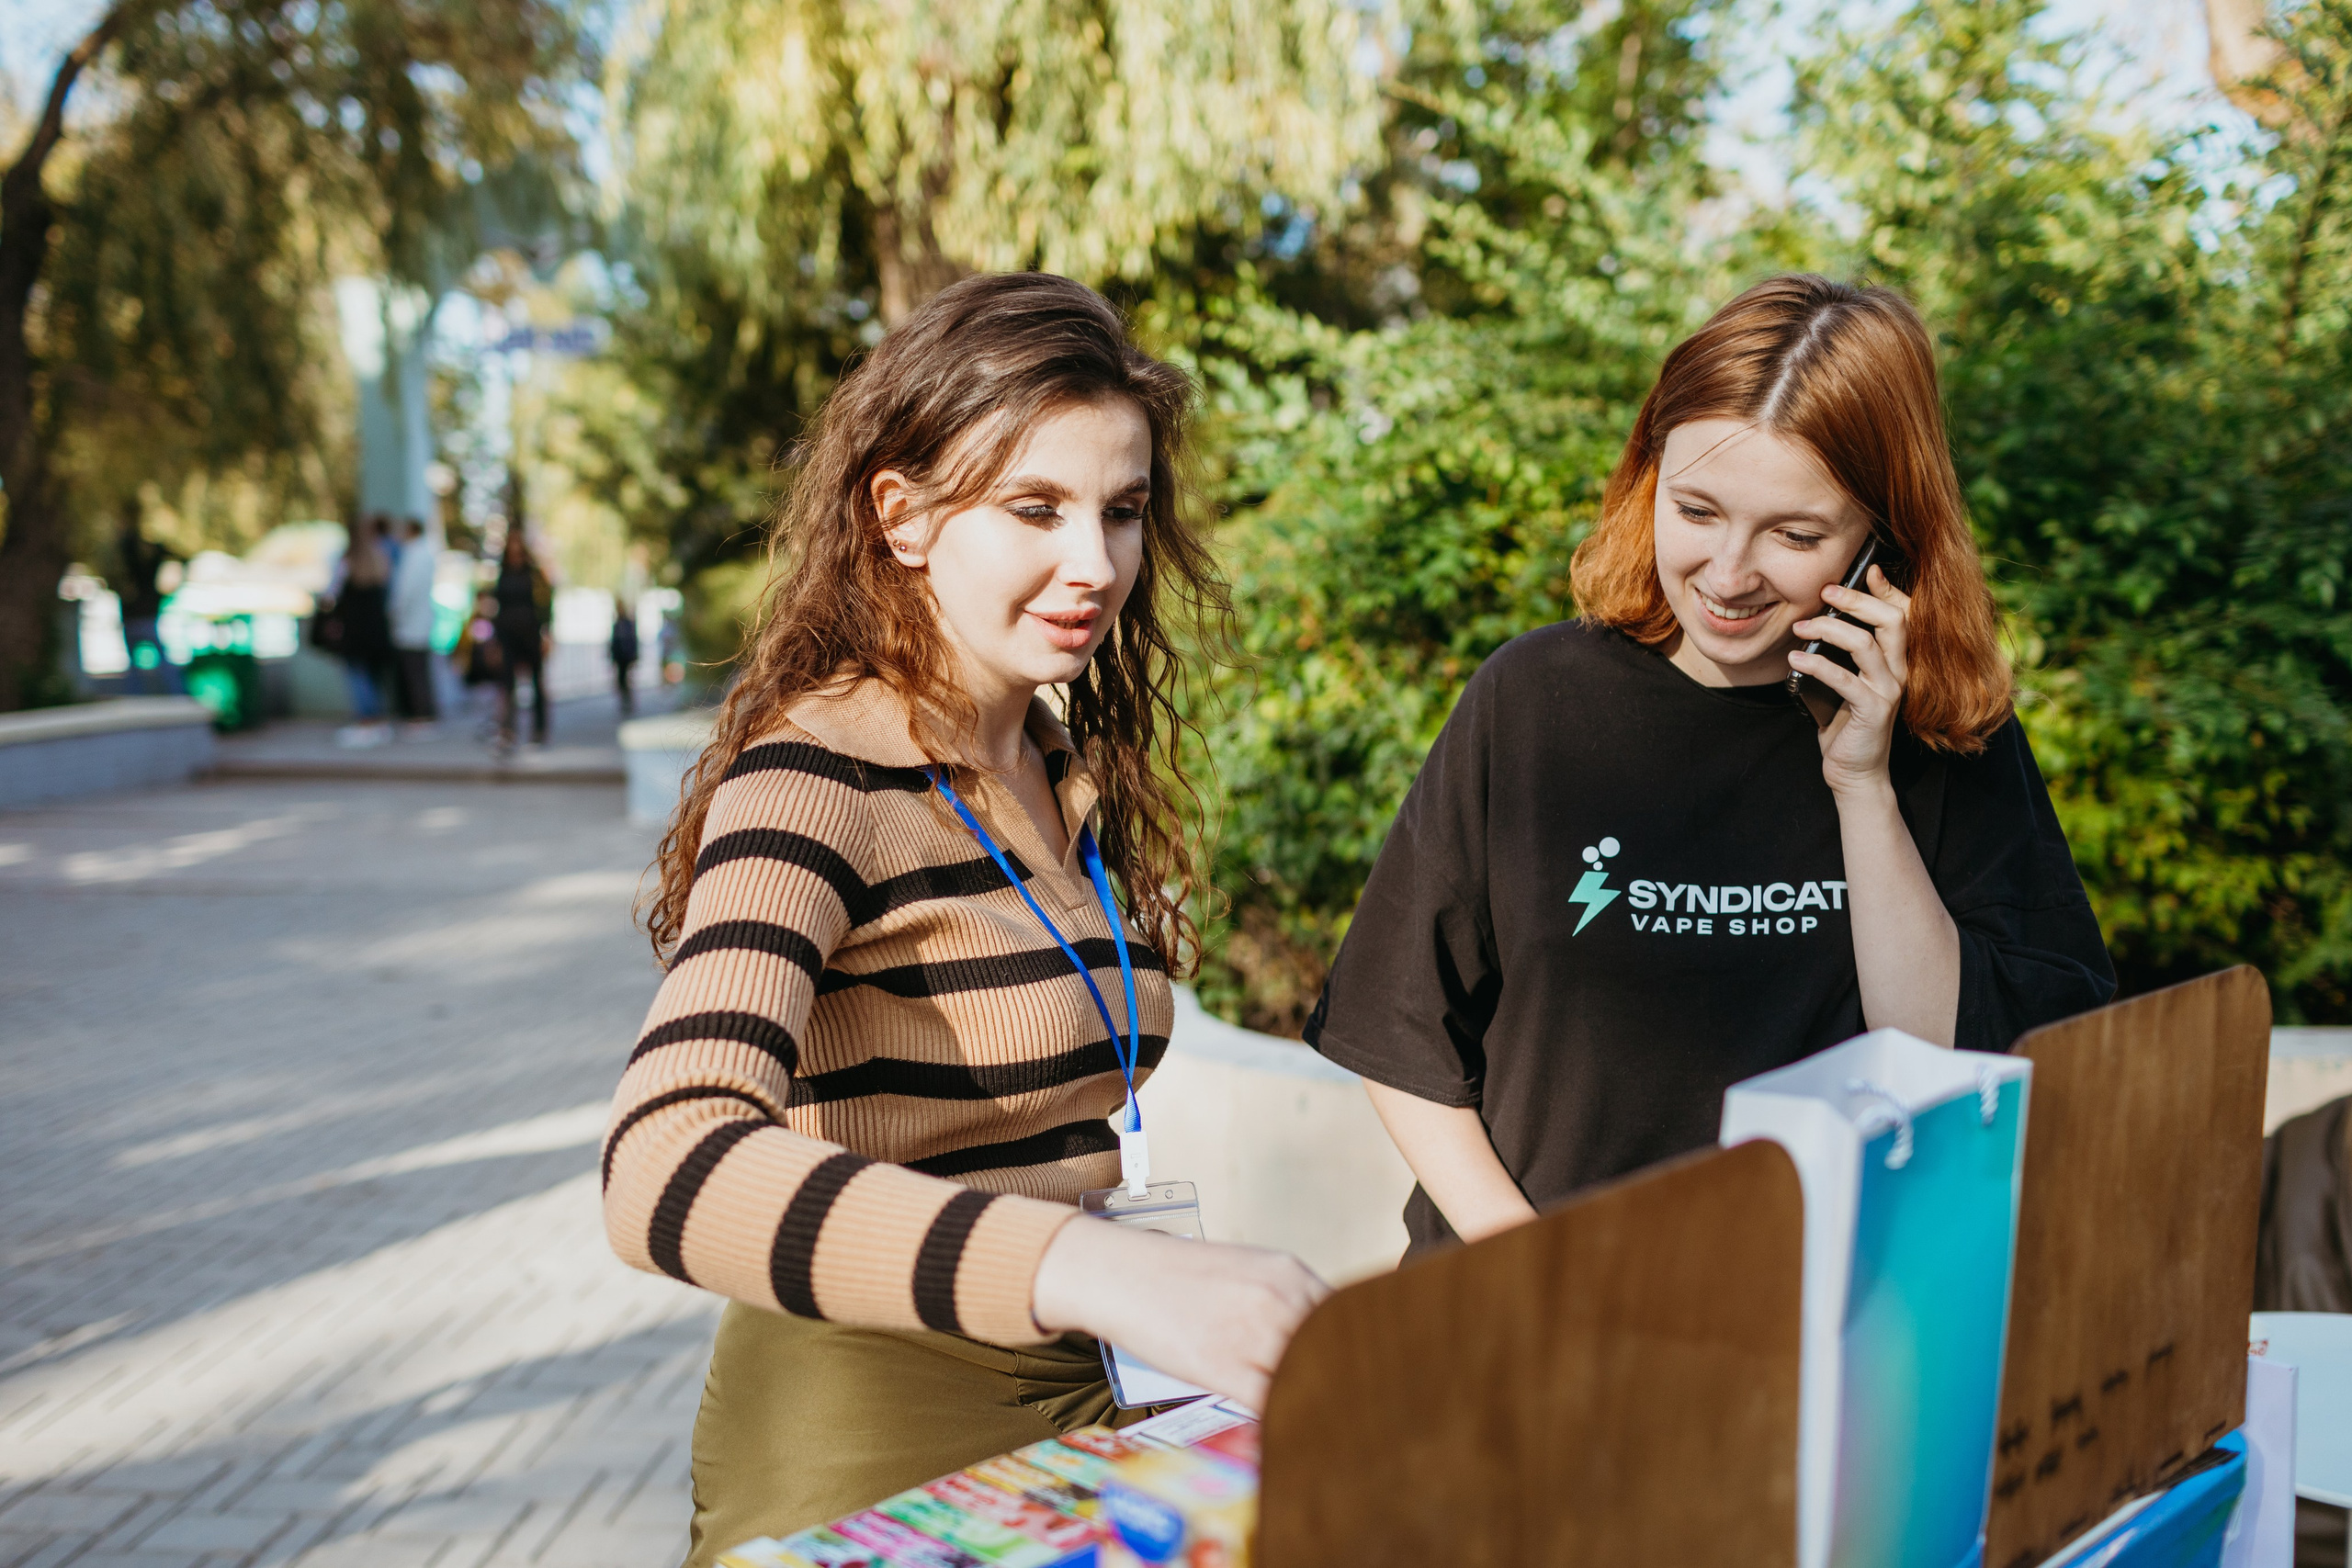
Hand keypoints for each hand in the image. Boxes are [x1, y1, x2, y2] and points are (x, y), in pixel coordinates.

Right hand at [1031, 1216, 1328, 1411]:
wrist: (1121, 1273)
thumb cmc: (1179, 1276)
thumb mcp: (1247, 1269)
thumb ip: (1287, 1300)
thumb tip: (1321, 1338)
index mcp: (1289, 1274)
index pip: (1347, 1320)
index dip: (1355, 1353)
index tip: (1363, 1375)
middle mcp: (1279, 1300)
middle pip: (1335, 1352)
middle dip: (1344, 1381)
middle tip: (1357, 1410)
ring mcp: (1252, 1334)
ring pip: (1305, 1379)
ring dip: (1315, 1403)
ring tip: (1329, 1426)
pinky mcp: (1222, 1368)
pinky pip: (1268, 1404)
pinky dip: (1281, 1420)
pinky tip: (1287, 1430)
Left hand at [1789, 564, 1910, 796]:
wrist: (1854, 770)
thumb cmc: (1844, 722)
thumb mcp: (1845, 681)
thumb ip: (1841, 654)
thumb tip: (1815, 619)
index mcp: (1896, 660)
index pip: (1903, 614)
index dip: (1888, 589)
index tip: (1866, 569)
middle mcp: (1899, 671)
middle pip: (1892, 620)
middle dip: (1857, 600)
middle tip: (1825, 592)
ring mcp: (1889, 691)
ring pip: (1866, 644)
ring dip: (1829, 629)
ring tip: (1800, 626)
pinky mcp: (1872, 710)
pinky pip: (1845, 679)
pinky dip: (1817, 664)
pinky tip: (1795, 659)